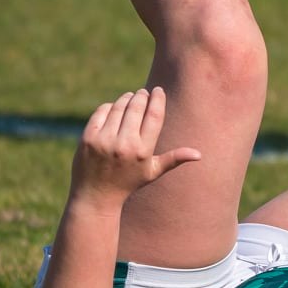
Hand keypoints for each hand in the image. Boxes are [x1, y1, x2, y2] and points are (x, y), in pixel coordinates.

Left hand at [73, 88, 197, 201]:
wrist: (95, 196)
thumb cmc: (128, 182)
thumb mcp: (152, 172)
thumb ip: (174, 159)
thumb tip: (199, 154)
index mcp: (143, 151)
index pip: (154, 116)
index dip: (158, 99)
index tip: (158, 91)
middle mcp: (124, 144)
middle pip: (137, 107)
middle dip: (142, 96)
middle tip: (144, 92)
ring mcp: (104, 140)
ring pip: (119, 107)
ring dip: (127, 98)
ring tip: (132, 97)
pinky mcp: (88, 138)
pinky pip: (102, 112)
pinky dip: (110, 106)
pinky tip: (115, 107)